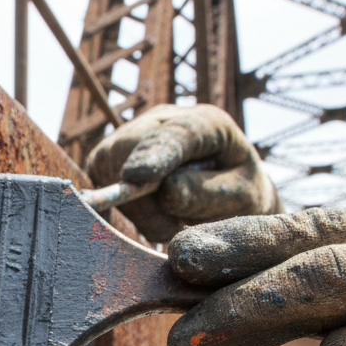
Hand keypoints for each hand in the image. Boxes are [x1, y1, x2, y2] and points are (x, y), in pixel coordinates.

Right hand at [85, 104, 280, 242]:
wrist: (228, 189)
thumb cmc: (240, 192)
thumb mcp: (242, 197)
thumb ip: (208, 193)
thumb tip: (165, 190)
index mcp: (208, 123)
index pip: (177, 133)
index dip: (154, 153)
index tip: (135, 176)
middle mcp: (164, 120)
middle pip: (129, 147)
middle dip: (140, 194)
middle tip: (175, 225)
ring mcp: (134, 135)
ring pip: (111, 170)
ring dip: (140, 209)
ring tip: (175, 218)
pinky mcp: (113, 157)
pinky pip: (104, 184)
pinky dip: (130, 211)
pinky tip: (155, 214)